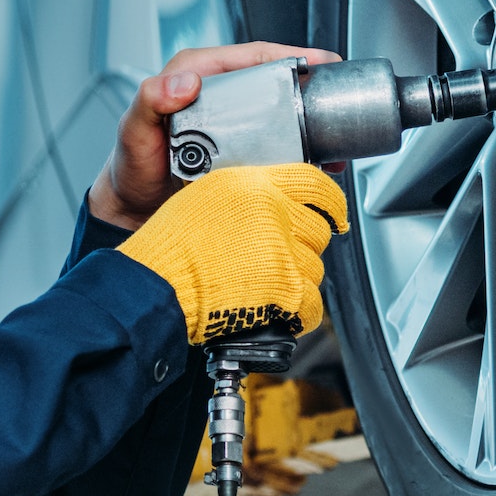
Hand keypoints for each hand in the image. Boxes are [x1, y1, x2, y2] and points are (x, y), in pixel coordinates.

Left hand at [87, 42, 340, 230]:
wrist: (133, 209)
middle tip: (336, 99)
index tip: (319, 62)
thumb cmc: (131, 165)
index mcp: (196, 74)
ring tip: (333, 141)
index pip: (252, 55)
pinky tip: (314, 163)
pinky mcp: (239, 151)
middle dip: (309, 89)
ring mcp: (232, 124)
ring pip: (279, 115)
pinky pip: (274, 144)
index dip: (289, 55)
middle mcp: (218, 95)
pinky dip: (297, 153)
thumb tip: (184, 84)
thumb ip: (151, 100)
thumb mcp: (134, 129)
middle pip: (274, 82)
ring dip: (308, 126)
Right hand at [118, 164, 350, 344]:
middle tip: (282, 258)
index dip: (332, 201)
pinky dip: (300, 312)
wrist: (159, 284)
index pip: (315, 183)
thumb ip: (249, 194)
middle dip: (305, 247)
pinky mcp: (284, 289)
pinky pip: (312, 303)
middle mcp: (274, 214)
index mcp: (255, 186)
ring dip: (298, 280)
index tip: (335, 213)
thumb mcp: (208, 195)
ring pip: (316, 268)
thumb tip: (277, 203)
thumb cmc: (172, 246)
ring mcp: (283, 252)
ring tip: (268, 285)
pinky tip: (284, 311)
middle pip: (318, 230)